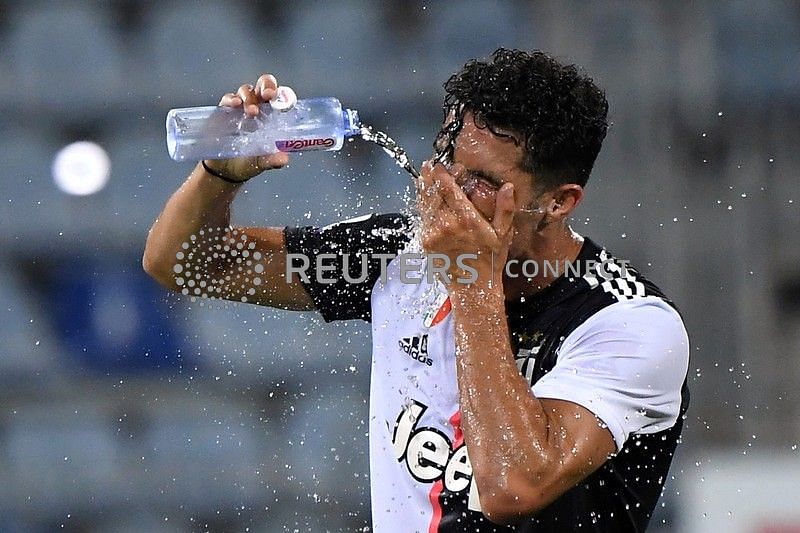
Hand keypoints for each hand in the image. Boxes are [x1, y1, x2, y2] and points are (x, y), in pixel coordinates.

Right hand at [202, 74, 289, 181]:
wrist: (224, 170)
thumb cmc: (247, 163)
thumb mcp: (261, 162)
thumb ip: (272, 160)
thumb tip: (283, 158)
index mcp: (271, 117)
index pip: (279, 98)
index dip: (282, 94)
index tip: (282, 100)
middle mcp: (257, 107)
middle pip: (263, 86)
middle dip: (266, 86)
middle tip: (268, 95)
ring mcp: (240, 108)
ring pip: (246, 91)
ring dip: (249, 97)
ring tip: (251, 111)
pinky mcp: (223, 111)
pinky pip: (227, 99)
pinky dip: (231, 99)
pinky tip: (234, 104)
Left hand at [416, 160, 515, 285]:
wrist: (472, 287)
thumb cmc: (490, 260)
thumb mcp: (503, 235)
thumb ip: (505, 209)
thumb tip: (508, 186)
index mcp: (466, 220)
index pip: (449, 189)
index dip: (443, 174)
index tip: (441, 165)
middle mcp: (446, 225)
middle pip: (433, 194)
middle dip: (431, 177)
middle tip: (429, 165)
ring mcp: (433, 234)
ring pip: (424, 204)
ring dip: (423, 188)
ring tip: (423, 175)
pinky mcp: (425, 242)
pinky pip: (422, 218)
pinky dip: (422, 205)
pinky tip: (423, 197)